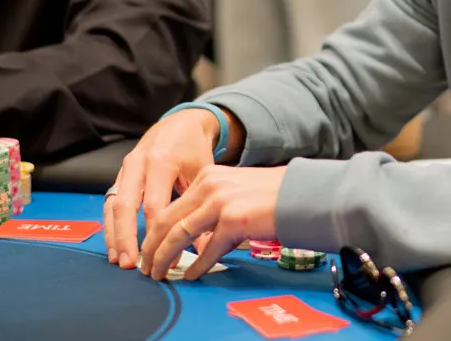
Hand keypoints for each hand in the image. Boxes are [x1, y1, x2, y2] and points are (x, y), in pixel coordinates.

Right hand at [103, 109, 219, 269]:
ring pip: (112, 205)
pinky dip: (110, 225)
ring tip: (119, 261)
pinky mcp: (119, 174)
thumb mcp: (204, 172)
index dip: (158, 234)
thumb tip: (204, 249)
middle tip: (131, 265)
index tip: (166, 259)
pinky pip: (109, 202)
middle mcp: (138, 163)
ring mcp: (125, 168)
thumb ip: (201, 207)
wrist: (179, 124)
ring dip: (113, 235)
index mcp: (161, 161)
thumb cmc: (194, 149)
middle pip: (126, 206)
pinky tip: (114, 245)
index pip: (154, 205)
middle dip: (126, 238)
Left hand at [140, 164, 287, 280]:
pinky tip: (192, 275)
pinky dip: (196, 266)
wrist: (303, 194)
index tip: (149, 249)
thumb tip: (195, 237)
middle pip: (166, 220)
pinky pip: (206, 250)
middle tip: (147, 267)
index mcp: (209, 176)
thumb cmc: (274, 196)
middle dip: (151, 248)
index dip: (154, 232)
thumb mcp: (235, 192)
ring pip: (178, 235)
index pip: (170, 206)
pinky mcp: (234, 220)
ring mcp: (221, 202)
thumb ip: (212, 207)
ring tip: (160, 274)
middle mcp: (210, 185)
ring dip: (164, 258)